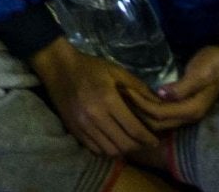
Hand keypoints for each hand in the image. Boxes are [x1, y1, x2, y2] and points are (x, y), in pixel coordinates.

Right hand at [32, 38, 161, 157]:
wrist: (58, 67)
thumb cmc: (90, 67)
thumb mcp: (117, 71)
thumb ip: (139, 88)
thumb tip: (160, 105)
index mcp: (108, 99)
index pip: (134, 129)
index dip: (148, 139)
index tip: (155, 141)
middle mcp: (94, 116)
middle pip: (123, 144)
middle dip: (137, 146)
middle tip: (143, 142)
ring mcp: (82, 125)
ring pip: (110, 151)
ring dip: (122, 150)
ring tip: (128, 143)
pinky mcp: (74, 130)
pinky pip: (95, 150)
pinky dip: (106, 150)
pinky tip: (112, 141)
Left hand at [131, 39, 218, 131]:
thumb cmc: (213, 64)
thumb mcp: (199, 74)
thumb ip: (182, 87)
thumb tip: (161, 95)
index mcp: (192, 110)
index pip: (158, 114)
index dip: (139, 105)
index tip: (123, 90)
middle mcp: (188, 116)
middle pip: (155, 123)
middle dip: (136, 112)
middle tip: (117, 96)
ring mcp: (186, 112)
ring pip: (157, 121)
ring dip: (140, 112)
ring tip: (122, 98)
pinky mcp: (182, 105)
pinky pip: (161, 113)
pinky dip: (147, 108)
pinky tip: (137, 98)